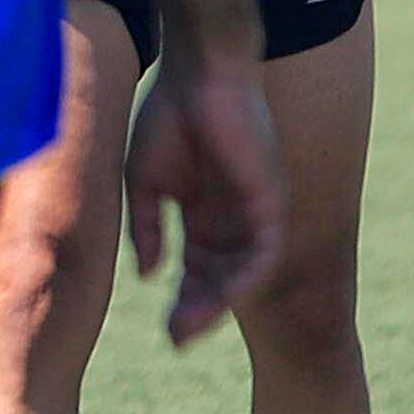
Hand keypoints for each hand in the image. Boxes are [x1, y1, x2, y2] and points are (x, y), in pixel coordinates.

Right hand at [123, 54, 286, 345]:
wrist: (199, 75)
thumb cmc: (168, 117)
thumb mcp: (144, 182)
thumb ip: (146, 227)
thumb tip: (147, 274)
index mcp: (200, 211)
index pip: (196, 266)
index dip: (181, 297)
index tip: (166, 329)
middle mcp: (230, 216)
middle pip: (218, 275)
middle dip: (198, 308)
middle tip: (176, 338)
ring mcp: (252, 209)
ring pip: (241, 270)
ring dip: (218, 301)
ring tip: (190, 325)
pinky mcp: (269, 199)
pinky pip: (263, 249)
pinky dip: (245, 275)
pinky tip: (222, 295)